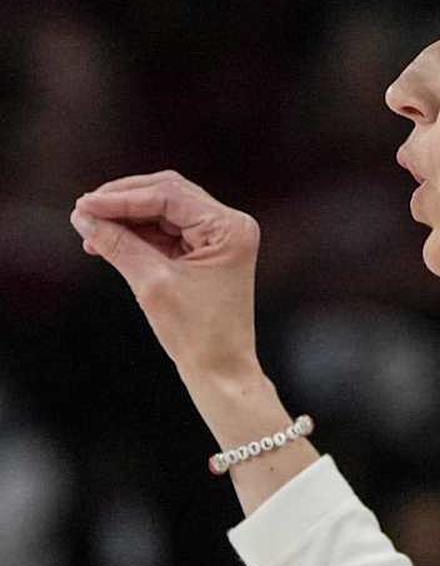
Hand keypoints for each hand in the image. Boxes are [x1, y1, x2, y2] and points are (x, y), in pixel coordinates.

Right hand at [69, 170, 261, 377]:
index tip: (83, 205)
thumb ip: (117, 244)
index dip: (122, 198)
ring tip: (89, 228)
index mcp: (230, 228)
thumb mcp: (152, 283)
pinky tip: (106, 240)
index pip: (169, 196)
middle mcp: (230, 225)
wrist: (220, 369)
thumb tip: (83, 217)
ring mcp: (220, 237)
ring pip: (164, 211)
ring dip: (126, 218)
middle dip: (123, 201)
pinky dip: (136, 234)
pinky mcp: (206, 251)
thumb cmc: (197, 332)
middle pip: (168, 195)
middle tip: (84, 210)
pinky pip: (166, 231)